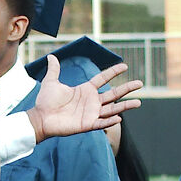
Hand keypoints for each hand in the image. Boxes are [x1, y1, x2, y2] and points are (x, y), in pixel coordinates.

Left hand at [27, 59, 141, 139]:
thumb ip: (54, 70)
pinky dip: (110, 121)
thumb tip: (51, 56)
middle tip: (140, 83)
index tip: (125, 65)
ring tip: (138, 102)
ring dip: (125, 106)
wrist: (40, 118)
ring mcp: (91, 113)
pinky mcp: (87, 124)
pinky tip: (119, 117)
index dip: (113, 72)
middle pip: (113, 94)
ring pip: (112, 109)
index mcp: (85, 90)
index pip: (103, 78)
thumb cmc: (45, 101)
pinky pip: (101, 123)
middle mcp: (91, 101)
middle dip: (127, 88)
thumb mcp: (51, 82)